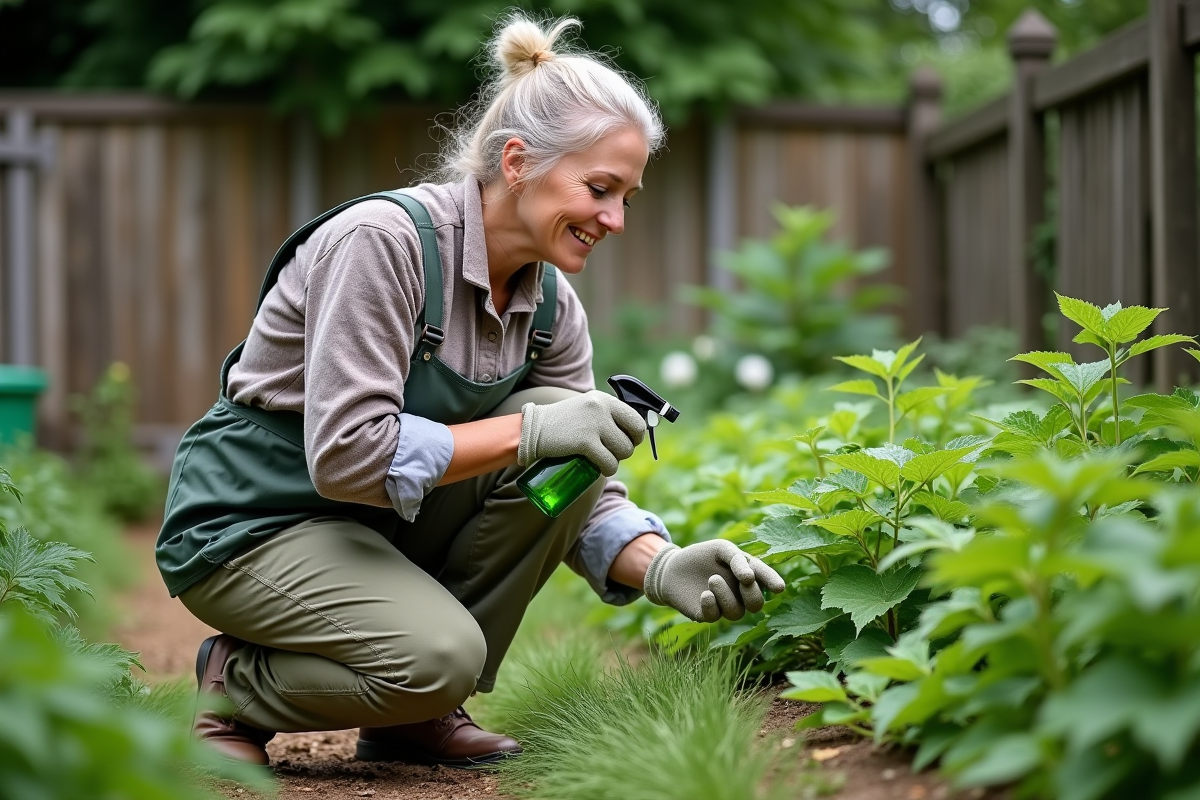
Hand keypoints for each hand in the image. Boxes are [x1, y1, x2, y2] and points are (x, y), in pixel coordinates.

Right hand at [518, 390, 645, 475]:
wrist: (533, 429)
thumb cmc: (562, 422)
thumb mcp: (587, 407)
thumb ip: (606, 413)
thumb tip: (634, 431)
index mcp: (605, 399)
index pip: (637, 420)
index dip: (635, 436)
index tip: (626, 442)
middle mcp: (602, 408)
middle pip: (631, 439)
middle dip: (624, 451)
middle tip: (609, 452)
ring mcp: (594, 424)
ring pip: (623, 452)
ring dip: (615, 461)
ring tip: (601, 458)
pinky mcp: (585, 442)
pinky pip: (610, 463)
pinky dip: (607, 469)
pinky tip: (599, 468)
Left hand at [643, 540, 785, 621]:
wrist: (673, 566)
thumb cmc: (702, 555)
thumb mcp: (721, 549)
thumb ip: (737, 559)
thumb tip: (750, 578)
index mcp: (747, 575)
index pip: (764, 581)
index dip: (773, 583)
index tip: (779, 587)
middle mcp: (739, 594)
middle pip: (756, 604)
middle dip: (752, 593)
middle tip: (744, 579)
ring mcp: (723, 606)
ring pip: (736, 613)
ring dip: (727, 596)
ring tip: (712, 579)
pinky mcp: (706, 614)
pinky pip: (715, 616)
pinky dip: (712, 605)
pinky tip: (705, 594)